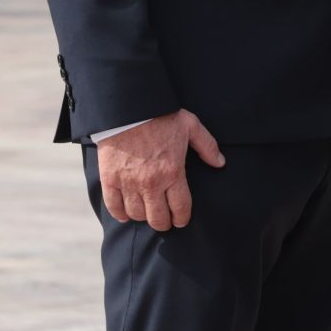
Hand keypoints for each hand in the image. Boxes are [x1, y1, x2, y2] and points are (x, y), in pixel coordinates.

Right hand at [96, 110, 225, 230]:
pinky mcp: (110, 179)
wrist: (128, 106)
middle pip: (158, 219)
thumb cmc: (161, 115)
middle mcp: (151, 182)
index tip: (180, 220)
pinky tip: (126, 213)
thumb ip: (207, 146)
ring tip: (146, 211)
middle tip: (164, 220)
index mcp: (172, 172)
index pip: (180, 208)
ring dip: (143, 216)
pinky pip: (114, 206)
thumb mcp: (190, 125)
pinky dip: (120, 214)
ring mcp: (128, 182)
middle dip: (164, 223)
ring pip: (137, 215)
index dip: (182, 219)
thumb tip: (220, 163)